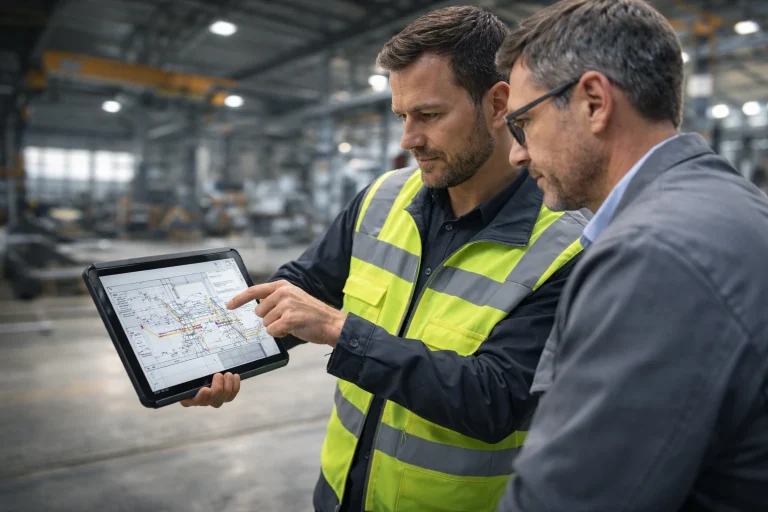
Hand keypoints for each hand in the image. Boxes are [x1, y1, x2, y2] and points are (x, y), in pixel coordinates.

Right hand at [180, 372, 239, 407]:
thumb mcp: (186, 370)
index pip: (193, 401)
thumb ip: (187, 371)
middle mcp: (201, 401)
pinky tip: (235, 376)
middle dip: (218, 387)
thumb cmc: (191, 370)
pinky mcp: (224, 397)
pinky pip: (231, 395)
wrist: (200, 369)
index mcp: (188, 397)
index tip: (205, 389)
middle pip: (213, 400)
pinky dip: (235, 386)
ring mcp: (213, 400)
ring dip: (228, 385)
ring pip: (224, 398)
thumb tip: (179, 363)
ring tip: (227, 374)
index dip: (201, 397)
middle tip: (218, 374)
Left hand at [227, 280, 345, 346]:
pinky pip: (272, 331)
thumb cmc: (312, 314)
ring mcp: (286, 305)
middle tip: (286, 319)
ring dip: (276, 327)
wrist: (331, 323)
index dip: (239, 299)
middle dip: (269, 319)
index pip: (255, 290)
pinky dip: (280, 334)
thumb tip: (258, 305)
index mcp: (283, 286)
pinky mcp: (289, 319)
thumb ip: (276, 299)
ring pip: (265, 323)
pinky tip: (292, 330)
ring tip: (292, 324)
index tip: (229, 305)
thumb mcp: (294, 298)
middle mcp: (283, 293)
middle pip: (259, 311)